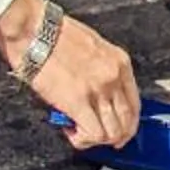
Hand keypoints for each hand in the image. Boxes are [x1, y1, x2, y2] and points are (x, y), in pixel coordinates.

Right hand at [0, 0, 140, 148]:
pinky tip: (72, 131)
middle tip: (101, 140)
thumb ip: (103, 70)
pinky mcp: (78, 101)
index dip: (129, 123)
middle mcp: (114, 77)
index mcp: (120, 62)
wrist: (34, 29)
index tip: (121, 130)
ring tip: (80, 132)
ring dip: (97, 139)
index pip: (135, 103)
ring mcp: (98, 90)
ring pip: (113, 131)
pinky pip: (93, 133)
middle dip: (116, 136)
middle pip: (127, 121)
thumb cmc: (55, 35)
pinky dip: (84, 140)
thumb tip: (100, 95)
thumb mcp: (93, 47)